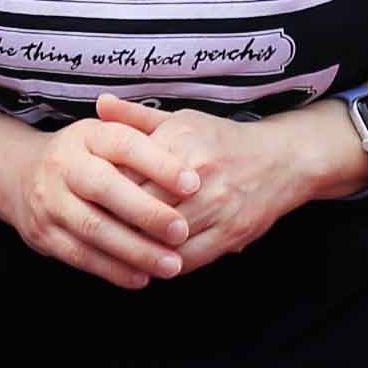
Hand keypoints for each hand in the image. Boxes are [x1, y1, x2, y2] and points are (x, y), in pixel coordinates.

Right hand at [0, 112, 196, 288]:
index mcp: (87, 136)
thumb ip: (144, 133)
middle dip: (146, 212)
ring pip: (93, 228)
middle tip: (182, 231)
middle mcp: (64, 165)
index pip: (124, 144)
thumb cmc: (85, 156)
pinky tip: (141, 278)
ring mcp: (50, 200)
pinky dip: (112, 270)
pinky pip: (80, 255)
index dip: (160, 164)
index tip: (193, 184)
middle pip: (105, 188)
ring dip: (134, 251)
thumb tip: (186, 142)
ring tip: (170, 265)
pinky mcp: (43, 234)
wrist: (20, 175)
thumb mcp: (106, 133)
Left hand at [86, 95, 351, 271]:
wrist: (282, 159)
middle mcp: (199, 173)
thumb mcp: (182, 120)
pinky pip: (189, 258)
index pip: (127, 173)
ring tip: (116, 252)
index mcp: (181, 142)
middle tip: (92, 232)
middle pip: (142, 208)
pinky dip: (166, 264)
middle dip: (115, 224)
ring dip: (138, 249)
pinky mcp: (232, 233)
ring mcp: (217, 206)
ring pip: (164, 238)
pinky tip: (150, 263)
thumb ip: (137, 118)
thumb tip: (99, 104)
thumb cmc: (222, 139)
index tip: (85, 200)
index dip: (103, 191)